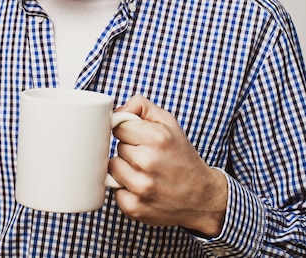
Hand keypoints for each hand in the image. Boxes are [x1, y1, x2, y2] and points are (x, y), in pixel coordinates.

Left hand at [109, 95, 227, 236]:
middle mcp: (147, 161)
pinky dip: (125, 189)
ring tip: (144, 171)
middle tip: (148, 156)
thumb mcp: (169, 122)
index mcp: (156, 137)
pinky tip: (142, 187)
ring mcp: (140, 186)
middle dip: (129, 150)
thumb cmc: (182, 157)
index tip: (140, 138)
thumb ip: (141, 106)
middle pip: (117, 147)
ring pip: (113, 167)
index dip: (129, 131)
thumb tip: (117, 110)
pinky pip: (114, 190)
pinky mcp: (134, 207)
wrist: (201, 197)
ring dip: (125, 169)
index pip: (119, 126)